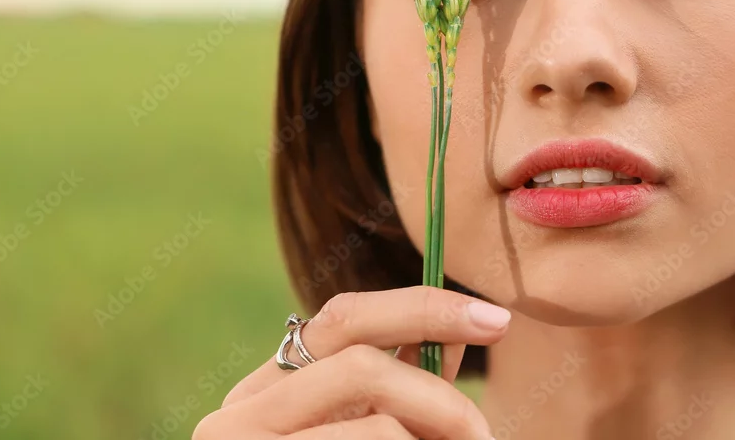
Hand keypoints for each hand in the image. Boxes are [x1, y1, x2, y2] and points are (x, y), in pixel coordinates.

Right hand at [192, 285, 510, 438]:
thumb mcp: (356, 435)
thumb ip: (397, 395)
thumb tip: (457, 338)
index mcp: (267, 390)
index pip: (344, 318)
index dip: (422, 308)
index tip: (495, 318)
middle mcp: (240, 412)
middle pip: (359, 356)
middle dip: (440, 391)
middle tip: (484, 434)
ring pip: (379, 423)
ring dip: (439, 436)